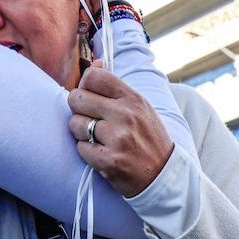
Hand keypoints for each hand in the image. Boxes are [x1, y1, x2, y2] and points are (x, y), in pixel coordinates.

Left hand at [67, 62, 173, 197]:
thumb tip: (94, 63)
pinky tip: (101, 152)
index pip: (93, 76)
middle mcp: (125, 115)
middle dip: (78, 109)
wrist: (164, 176)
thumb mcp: (140, 107)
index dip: (85, 85)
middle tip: (90, 118)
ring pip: (75, 123)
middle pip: (76, 98)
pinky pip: (79, 147)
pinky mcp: (109, 161)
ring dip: (81, 131)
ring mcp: (117, 139)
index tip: (90, 96)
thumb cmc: (148, 137)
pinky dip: (86, 151)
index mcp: (133, 98)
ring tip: (97, 138)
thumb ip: (114, 85)